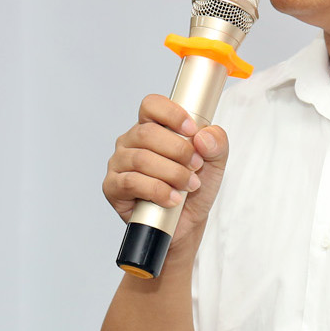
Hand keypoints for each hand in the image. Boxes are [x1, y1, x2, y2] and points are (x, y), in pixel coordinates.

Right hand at [103, 93, 229, 260]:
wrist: (186, 225)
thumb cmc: (195, 188)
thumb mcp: (215, 162)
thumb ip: (217, 143)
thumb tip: (203, 136)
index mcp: (152, 126)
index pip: (151, 105)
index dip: (171, 114)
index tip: (192, 130)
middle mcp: (131, 141)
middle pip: (147, 133)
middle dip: (177, 150)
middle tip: (195, 166)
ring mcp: (119, 163)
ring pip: (141, 158)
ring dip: (171, 173)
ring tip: (188, 186)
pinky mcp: (113, 187)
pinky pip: (130, 182)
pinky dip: (157, 190)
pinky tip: (172, 198)